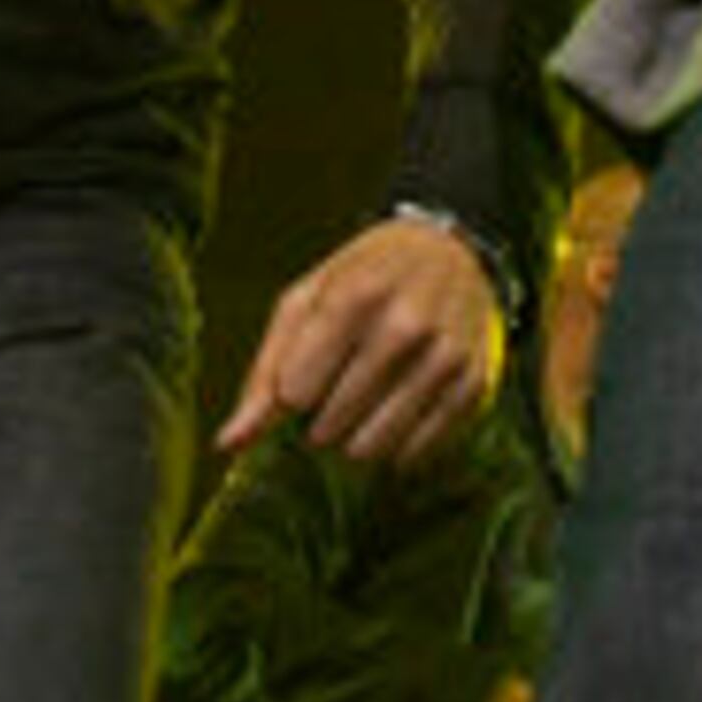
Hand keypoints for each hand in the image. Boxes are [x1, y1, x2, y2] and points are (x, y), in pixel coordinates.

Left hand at [215, 215, 502, 465]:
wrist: (451, 250)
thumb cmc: (364, 276)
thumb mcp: (306, 300)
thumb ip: (264, 372)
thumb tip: (229, 444)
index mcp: (356, 296)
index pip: (298, 390)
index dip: (292, 399)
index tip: (300, 386)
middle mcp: (406, 327)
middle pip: (332, 423)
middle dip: (319, 425)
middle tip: (329, 401)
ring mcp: (445, 358)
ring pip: (375, 444)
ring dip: (354, 441)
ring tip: (358, 411)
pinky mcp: (472, 385)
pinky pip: (418, 451)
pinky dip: (395, 448)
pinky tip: (392, 419)